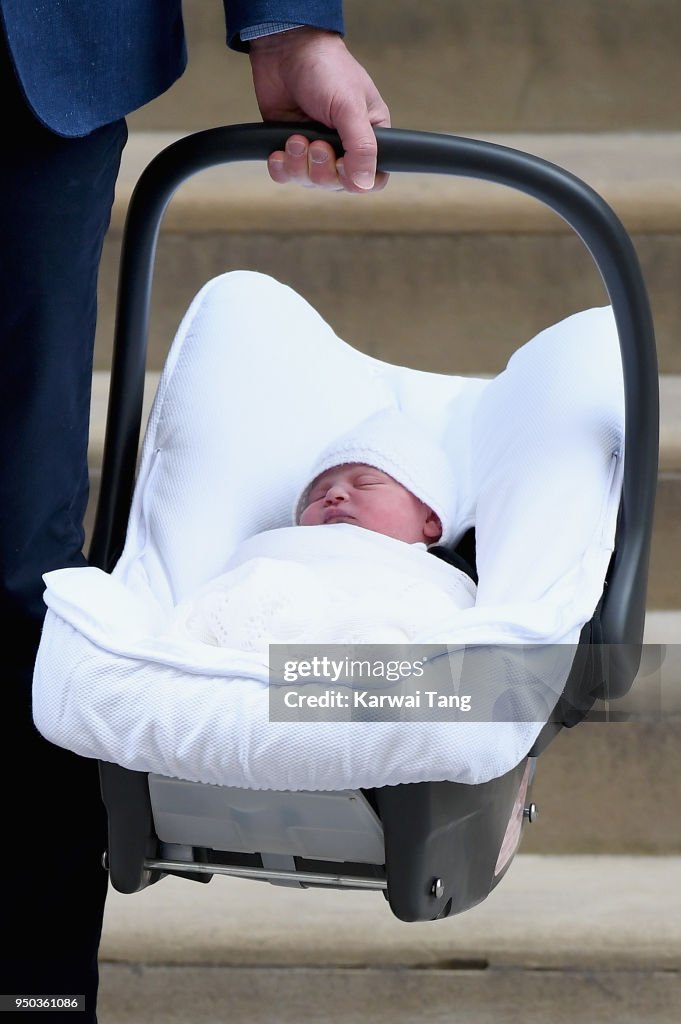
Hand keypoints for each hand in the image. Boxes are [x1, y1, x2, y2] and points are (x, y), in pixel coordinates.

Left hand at [249, 27, 389, 192]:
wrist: (286, 49)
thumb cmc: (326, 68)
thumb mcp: (350, 107)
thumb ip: (362, 147)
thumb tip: (364, 184)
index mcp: (369, 136)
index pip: (373, 179)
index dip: (356, 180)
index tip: (342, 164)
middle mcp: (344, 146)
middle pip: (337, 184)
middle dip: (321, 169)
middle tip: (316, 144)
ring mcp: (316, 148)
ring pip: (310, 182)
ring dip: (299, 165)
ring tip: (295, 138)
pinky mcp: (290, 147)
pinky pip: (286, 176)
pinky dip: (281, 168)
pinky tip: (279, 150)